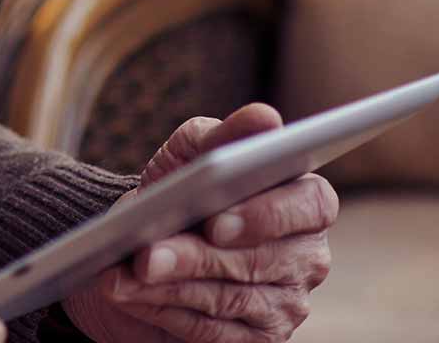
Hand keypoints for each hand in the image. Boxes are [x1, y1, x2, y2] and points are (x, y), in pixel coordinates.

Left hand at [62, 105, 336, 342]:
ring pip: (231, 298)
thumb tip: (264, 117)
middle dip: (196, 258)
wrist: (143, 243)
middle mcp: (306, 256)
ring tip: (126, 273)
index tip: (217, 220)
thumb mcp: (188, 155)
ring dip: (172, 286)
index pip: (312, 205)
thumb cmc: (178, 190)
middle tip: (146, 254)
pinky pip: (213, 332)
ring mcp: (287, 304)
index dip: (266, 215)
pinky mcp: (258, 340)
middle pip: (260, 261)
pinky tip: (132, 296)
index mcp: (305, 202)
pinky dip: (166, 312)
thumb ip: (223, 135)